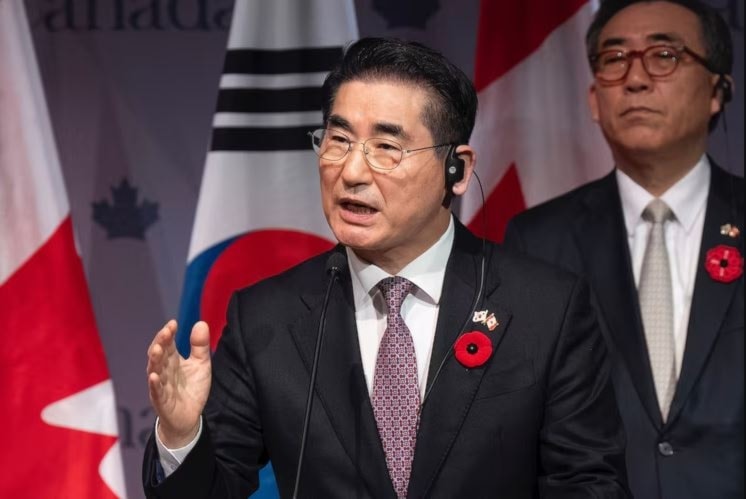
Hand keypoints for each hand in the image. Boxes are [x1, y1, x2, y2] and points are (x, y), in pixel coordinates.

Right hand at [147, 320, 210, 447]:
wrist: (189, 417)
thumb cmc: (192, 388)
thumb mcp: (201, 365)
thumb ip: (200, 346)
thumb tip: (200, 323)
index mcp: (172, 361)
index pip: (168, 344)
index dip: (168, 334)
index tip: (173, 323)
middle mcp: (164, 371)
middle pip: (159, 355)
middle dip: (161, 343)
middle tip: (166, 332)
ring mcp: (161, 386)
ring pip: (155, 371)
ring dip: (155, 360)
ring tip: (157, 349)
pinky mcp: (162, 401)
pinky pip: (157, 392)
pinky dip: (154, 384)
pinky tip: (154, 376)